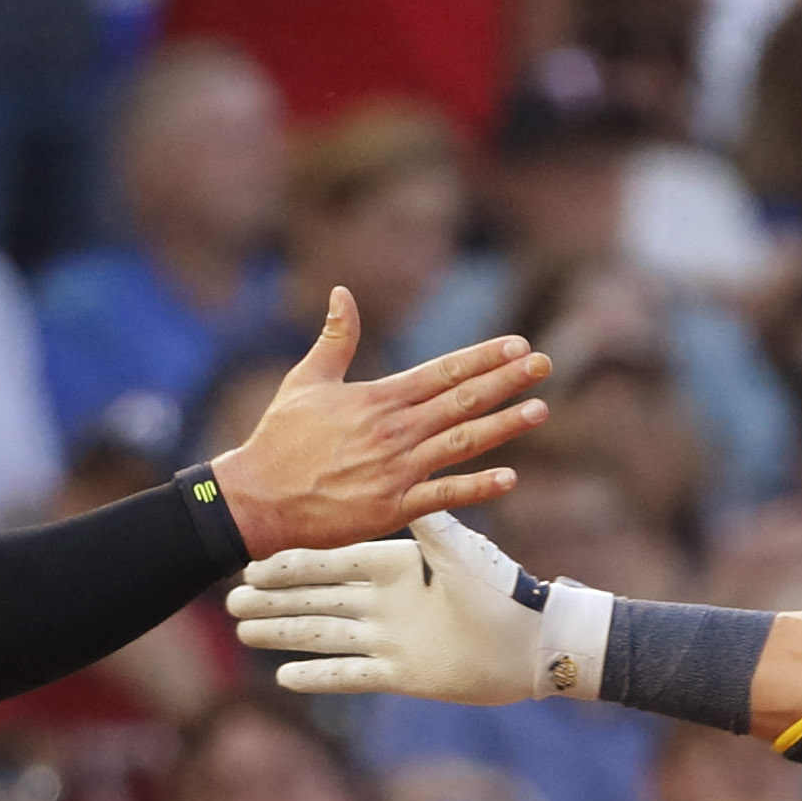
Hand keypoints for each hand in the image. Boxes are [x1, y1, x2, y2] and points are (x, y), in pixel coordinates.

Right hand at [211, 288, 547, 559]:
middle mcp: (394, 431)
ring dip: (503, 425)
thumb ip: (335, 338)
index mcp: (378, 399)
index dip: (483, 357)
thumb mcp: (306, 380)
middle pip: (461, 400)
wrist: (256, 498)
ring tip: (539, 408)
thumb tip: (342, 292)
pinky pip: (443, 497)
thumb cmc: (279, 440)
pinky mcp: (391, 508)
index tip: (517, 344)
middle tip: (545, 364)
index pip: (442, 371)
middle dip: (506, 380)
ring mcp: (396, 470)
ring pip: (461, 442)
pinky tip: (509, 477)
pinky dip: (477, 488)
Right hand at [230, 511, 606, 703]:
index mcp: (398, 566)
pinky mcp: (400, 673)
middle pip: (319, 598)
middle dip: (276, 599)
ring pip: (326, 635)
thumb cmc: (505, 592)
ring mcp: (390, 638)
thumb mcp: (461, 553)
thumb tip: (408, 486)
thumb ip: (430, 525)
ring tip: (243, 631)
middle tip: (229, 598)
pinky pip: (350, 674)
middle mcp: (387, 601)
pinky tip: (282, 677)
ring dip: (285, 634)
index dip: (293, 563)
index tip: (255, 560)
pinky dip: (318, 675)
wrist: (533, 644)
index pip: (333, 561)